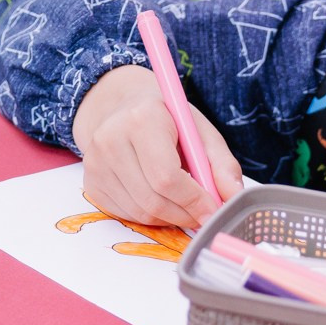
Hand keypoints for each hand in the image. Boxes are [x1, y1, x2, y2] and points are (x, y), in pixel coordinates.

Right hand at [72, 63, 241, 229]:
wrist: (120, 107)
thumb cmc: (166, 119)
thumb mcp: (199, 131)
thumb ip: (221, 164)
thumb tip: (234, 197)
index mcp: (141, 119)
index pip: (167, 177)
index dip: (194, 201)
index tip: (213, 210)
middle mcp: (110, 140)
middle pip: (153, 200)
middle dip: (185, 214)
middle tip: (202, 213)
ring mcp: (95, 163)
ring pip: (141, 213)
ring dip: (169, 217)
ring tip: (182, 202)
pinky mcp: (91, 182)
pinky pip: (127, 215)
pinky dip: (150, 216)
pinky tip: (159, 197)